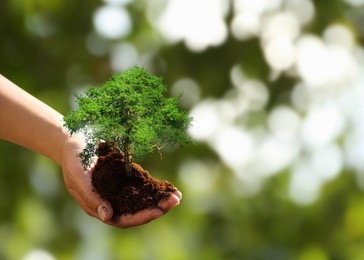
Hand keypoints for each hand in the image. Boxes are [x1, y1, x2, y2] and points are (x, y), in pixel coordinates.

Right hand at [61, 135, 181, 227]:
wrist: (77, 139)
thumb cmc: (74, 158)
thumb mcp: (78, 176)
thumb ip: (91, 196)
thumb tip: (108, 216)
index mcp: (98, 206)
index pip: (121, 218)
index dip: (139, 217)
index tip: (157, 212)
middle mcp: (112, 201)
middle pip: (136, 211)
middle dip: (156, 208)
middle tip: (174, 202)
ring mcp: (121, 190)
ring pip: (143, 200)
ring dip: (160, 200)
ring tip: (177, 196)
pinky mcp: (127, 179)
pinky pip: (144, 186)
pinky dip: (157, 188)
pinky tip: (171, 187)